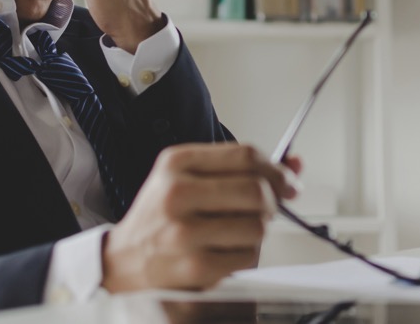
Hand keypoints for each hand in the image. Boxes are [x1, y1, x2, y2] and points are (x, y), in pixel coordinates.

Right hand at [101, 143, 301, 292]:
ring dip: (258, 232)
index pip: (245, 155)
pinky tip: (224, 252)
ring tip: (236, 233)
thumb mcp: (189, 178)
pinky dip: (245, 256)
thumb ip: (239, 168)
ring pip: (257, 226)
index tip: (289, 182)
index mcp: (177, 162)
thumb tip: (296, 163)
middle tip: (267, 210)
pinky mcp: (194, 265)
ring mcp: (185, 230)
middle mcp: (177, 192)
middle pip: (256, 189)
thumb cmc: (161, 216)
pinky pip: (247, 257)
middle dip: (272, 202)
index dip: (276, 169)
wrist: (123, 260)